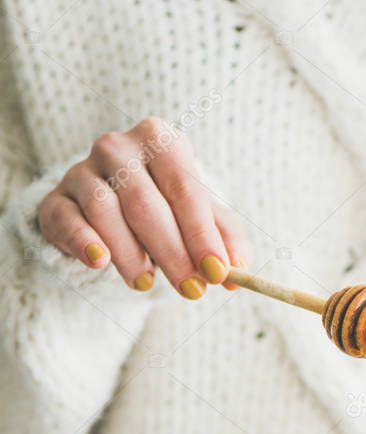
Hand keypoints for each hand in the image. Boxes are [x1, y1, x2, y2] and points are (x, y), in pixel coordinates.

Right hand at [38, 117, 247, 297]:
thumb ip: (224, 239)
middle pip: (145, 201)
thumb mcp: (200, 218)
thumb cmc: (166, 210)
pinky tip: (99, 262)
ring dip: (130, 253)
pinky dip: (82, 240)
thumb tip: (240, 272)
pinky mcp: (56, 199)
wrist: (112, 209)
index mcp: (161, 142)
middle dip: (172, 252)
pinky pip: (66, 218)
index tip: (217, 272)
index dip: (202, 234)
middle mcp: (118, 147)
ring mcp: (81, 170)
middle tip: (192, 291)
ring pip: (104, 209)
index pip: (185, 188)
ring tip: (147, 285)